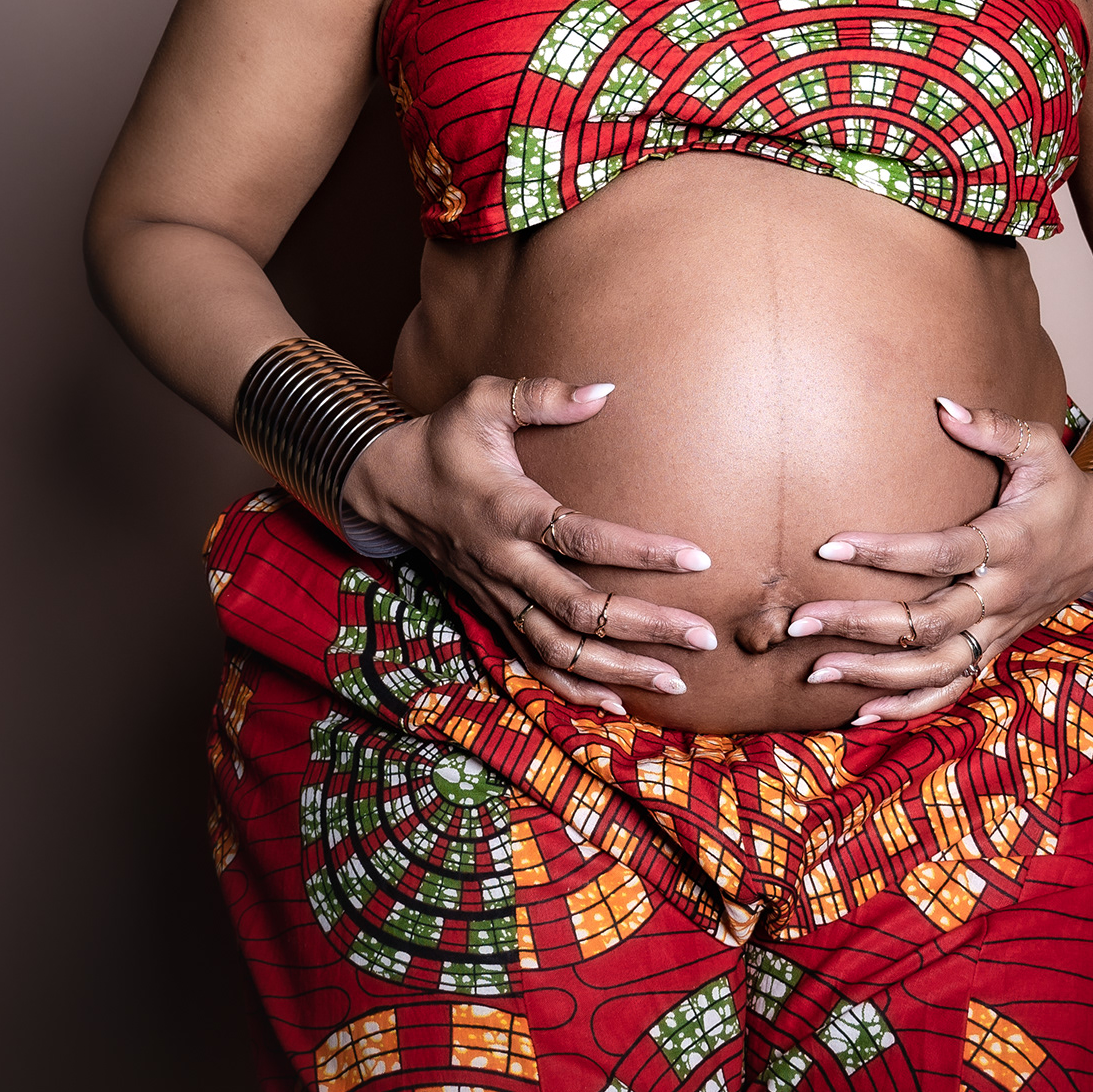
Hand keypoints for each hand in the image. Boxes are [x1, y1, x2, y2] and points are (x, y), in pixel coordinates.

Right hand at [343, 375, 715, 715]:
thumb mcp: (483, 400)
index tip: (697, 557)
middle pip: (578, 609)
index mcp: (508, 510)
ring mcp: (497, 595)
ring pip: (558, 649)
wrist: (388, 486)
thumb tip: (604, 389)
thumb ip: (541, 393)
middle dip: (644, 627)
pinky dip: (575, 688)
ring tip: (678, 680)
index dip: (640, 550)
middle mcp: (504, 562)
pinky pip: (533, 663)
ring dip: (618, 670)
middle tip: (704, 637)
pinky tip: (620, 702)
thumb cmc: (446, 438)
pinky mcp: (493, 613)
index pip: (582, 538)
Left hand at [783, 398, 1092, 725]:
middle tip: (801, 620)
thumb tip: (942, 403)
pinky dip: (910, 706)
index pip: (942, 554)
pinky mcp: (995, 646)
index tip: (830, 545)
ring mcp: (999, 628)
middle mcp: (1003, 595)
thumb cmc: (1062, 488)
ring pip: (935, 666)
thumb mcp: (1041, 448)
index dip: (887, 553)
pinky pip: (953, 686)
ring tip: (816, 670)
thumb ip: (994, 426)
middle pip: (928, 622)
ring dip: (874, 675)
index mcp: (1010, 543)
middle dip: (861, 624)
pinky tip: (862, 712)